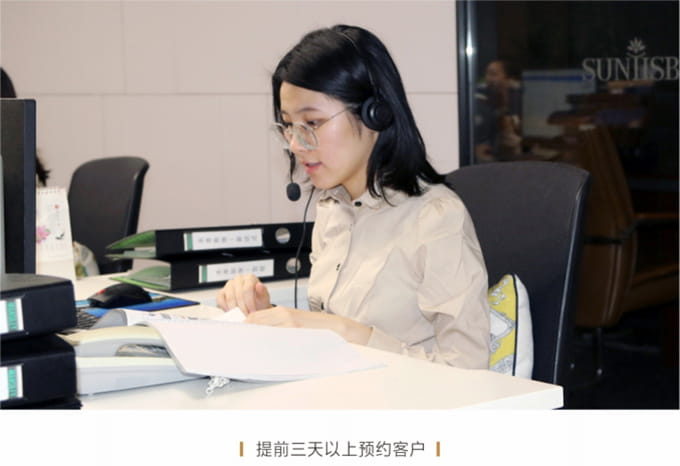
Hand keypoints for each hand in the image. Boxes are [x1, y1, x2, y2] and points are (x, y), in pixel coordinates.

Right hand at [216, 273, 270, 313]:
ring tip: (240, 316)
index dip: (249, 302)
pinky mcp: (222, 292)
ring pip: (229, 297)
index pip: (247, 289)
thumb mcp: (264, 299)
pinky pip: (220, 299)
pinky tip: (231, 313)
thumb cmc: (259, 302)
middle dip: (243, 308)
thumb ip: (263, 292)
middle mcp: (239, 279)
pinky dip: (225, 308)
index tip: (252, 312)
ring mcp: (229, 285)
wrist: (253, 308)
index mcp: (250, 278)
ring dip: (235, 309)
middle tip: (246, 317)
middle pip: (238, 294)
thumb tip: (259, 285)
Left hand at [245, 307, 372, 344]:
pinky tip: (264, 355)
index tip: (236, 337)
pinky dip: (267, 348)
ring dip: (253, 342)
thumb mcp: (294, 322)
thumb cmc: (316, 329)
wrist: (337, 329)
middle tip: (237, 347)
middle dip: (244, 335)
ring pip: (262, 333)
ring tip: (247, 352)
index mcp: (282, 312)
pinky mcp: (295, 335)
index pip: (253, 317)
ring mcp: (289, 326)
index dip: (243, 328)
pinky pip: (275, 342)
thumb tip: (256, 335)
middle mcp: (284, 316)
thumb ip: (276, 326)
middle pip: (254, 324)